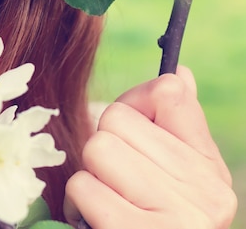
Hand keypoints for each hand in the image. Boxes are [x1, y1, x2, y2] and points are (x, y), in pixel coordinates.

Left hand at [64, 66, 236, 228]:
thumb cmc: (159, 219)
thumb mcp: (180, 177)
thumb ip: (177, 127)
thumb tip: (178, 74)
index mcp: (211, 170)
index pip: (166, 94)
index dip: (135, 105)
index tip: (131, 131)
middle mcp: (204, 193)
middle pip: (117, 122)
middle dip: (106, 146)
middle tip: (118, 180)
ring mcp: (172, 218)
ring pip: (98, 149)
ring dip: (90, 176)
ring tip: (107, 200)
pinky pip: (83, 187)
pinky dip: (78, 203)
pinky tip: (96, 220)